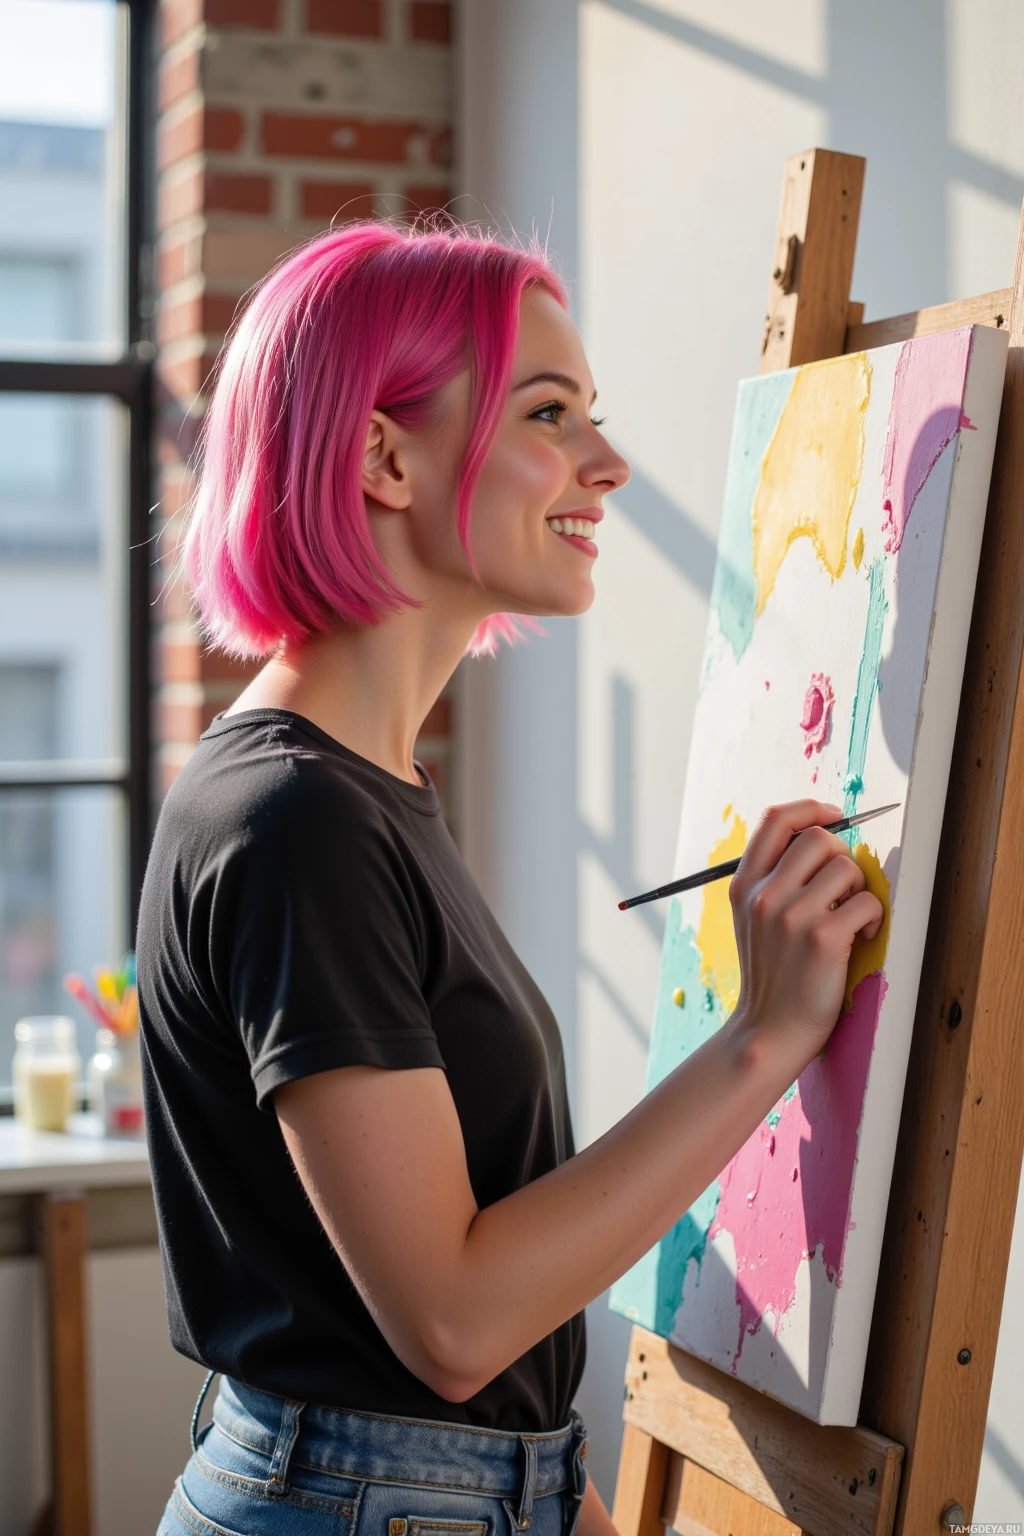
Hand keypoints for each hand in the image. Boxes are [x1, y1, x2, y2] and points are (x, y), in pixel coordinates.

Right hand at [728, 800, 883, 1063]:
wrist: (768, 1030)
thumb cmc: (771, 974)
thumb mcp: (753, 919)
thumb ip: (775, 879)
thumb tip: (824, 838)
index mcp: (744, 884)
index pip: (776, 820)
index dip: (811, 808)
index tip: (834, 816)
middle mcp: (764, 895)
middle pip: (818, 837)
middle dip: (842, 855)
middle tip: (844, 887)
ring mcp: (791, 917)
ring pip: (847, 867)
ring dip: (859, 889)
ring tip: (851, 916)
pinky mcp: (822, 939)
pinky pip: (867, 902)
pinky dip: (873, 916)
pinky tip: (859, 936)